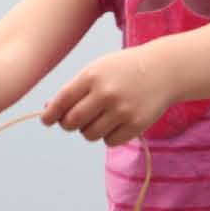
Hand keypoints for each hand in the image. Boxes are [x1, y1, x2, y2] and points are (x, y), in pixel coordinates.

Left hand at [41, 46, 171, 145]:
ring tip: (100, 117)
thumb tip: (49, 113)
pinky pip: (109, 141)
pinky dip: (108, 136)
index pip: (62, 101)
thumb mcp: (98, 70)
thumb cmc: (123, 70)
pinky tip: (116, 122)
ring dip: (89, 130)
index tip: (46, 121)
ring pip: (89, 134)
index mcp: (92, 76)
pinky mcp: (136, 124)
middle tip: (74, 120)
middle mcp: (106, 93)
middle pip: (72, 122)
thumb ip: (75, 90)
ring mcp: (122, 110)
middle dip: (69, 124)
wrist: (163, 69)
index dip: (50, 114)